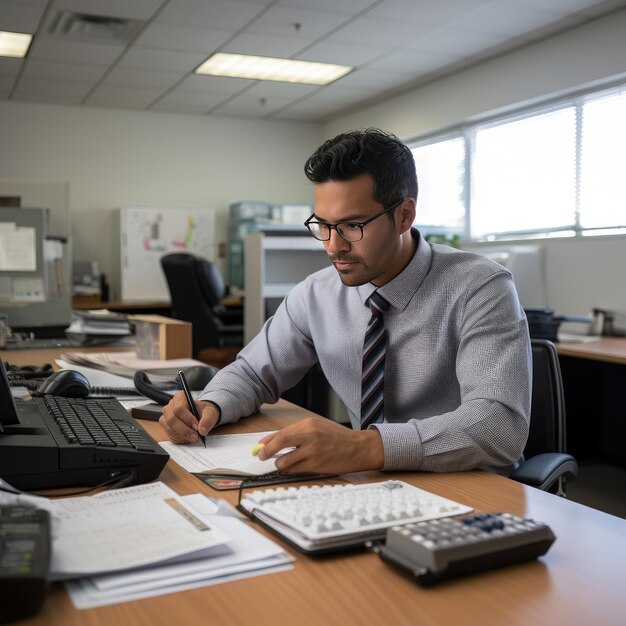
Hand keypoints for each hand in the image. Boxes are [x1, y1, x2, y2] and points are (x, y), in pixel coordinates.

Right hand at [159, 391, 219, 443]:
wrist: (201, 417)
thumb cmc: (203, 412)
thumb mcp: (210, 412)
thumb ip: (207, 419)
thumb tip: (202, 430)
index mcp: (180, 397)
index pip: (179, 408)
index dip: (187, 419)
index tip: (196, 426)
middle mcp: (170, 406)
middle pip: (171, 419)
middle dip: (184, 430)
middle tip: (195, 436)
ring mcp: (166, 417)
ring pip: (169, 428)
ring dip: (182, 435)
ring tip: (193, 437)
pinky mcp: (166, 427)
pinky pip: (169, 435)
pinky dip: (179, 438)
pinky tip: (188, 437)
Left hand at [256, 416, 383, 474]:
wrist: (358, 448)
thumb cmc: (337, 437)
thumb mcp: (317, 427)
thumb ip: (297, 433)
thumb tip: (273, 441)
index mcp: (308, 424)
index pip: (281, 432)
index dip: (267, 441)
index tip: (259, 447)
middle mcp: (309, 435)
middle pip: (279, 443)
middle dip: (267, 452)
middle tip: (262, 457)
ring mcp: (312, 451)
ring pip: (284, 461)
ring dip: (280, 464)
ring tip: (283, 463)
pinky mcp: (316, 465)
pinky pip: (295, 470)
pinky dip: (290, 470)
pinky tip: (294, 467)